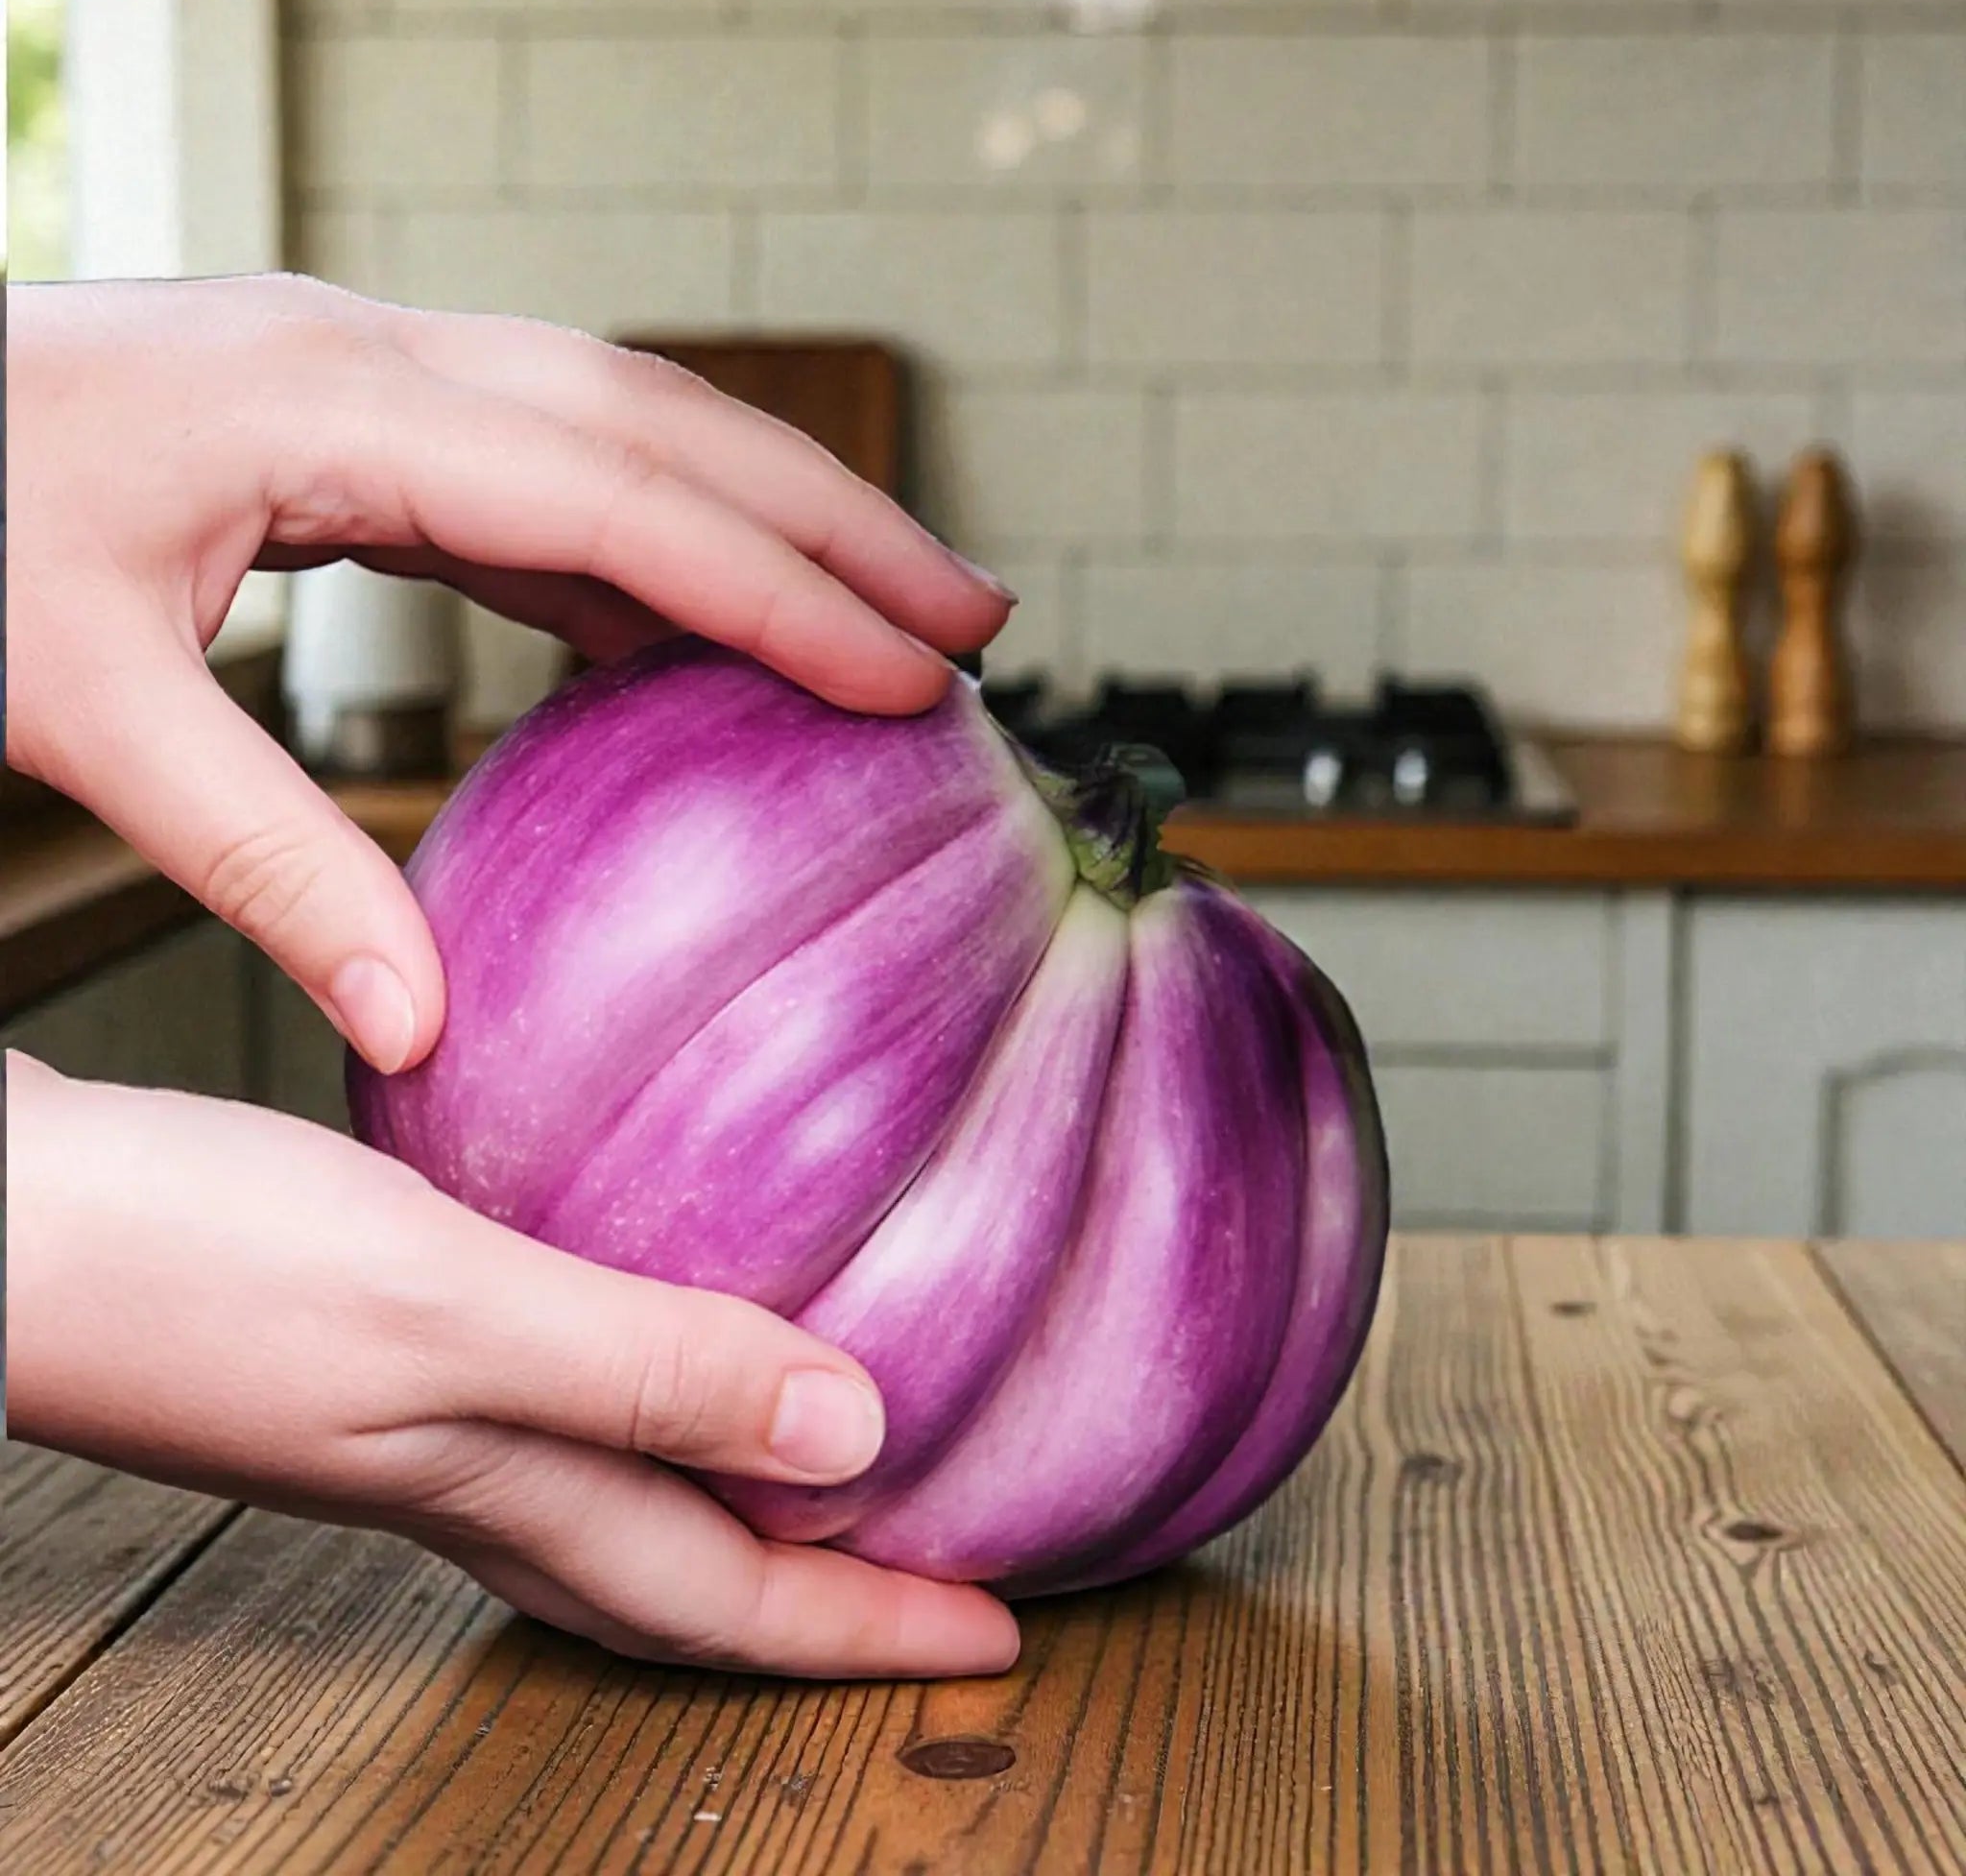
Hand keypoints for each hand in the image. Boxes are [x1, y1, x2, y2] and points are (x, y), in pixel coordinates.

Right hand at [3, 1055, 1020, 1678]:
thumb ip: (642, 1368)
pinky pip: (556, 1392)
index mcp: (505, 1485)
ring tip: (837, 1457)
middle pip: (687, 1575)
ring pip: (624, 1494)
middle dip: (826, 1594)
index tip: (1004, 1638)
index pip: (732, 1596)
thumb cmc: (177, 1272)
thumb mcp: (443, 1314)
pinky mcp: (371, 1339)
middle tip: (942, 1575)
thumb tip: (855, 1432)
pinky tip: (651, 1313)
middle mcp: (472, 1470)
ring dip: (740, 1493)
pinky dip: (643, 1384)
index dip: (875, 1626)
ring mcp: (417, 1415)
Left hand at [4, 275, 1010, 1075]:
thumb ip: (256, 859)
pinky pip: (551, 470)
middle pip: (667, 421)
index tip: (910, 677)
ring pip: (629, 424)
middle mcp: (372, 354)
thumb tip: (416, 1025)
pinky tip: (700, 628)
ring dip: (771, 515)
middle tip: (976, 619)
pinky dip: (657, 545)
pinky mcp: (354, 415)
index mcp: (321, 405)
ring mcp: (370, 370)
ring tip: (889, 611)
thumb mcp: (72, 703)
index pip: (617, 497)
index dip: (782, 589)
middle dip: (839, 519)